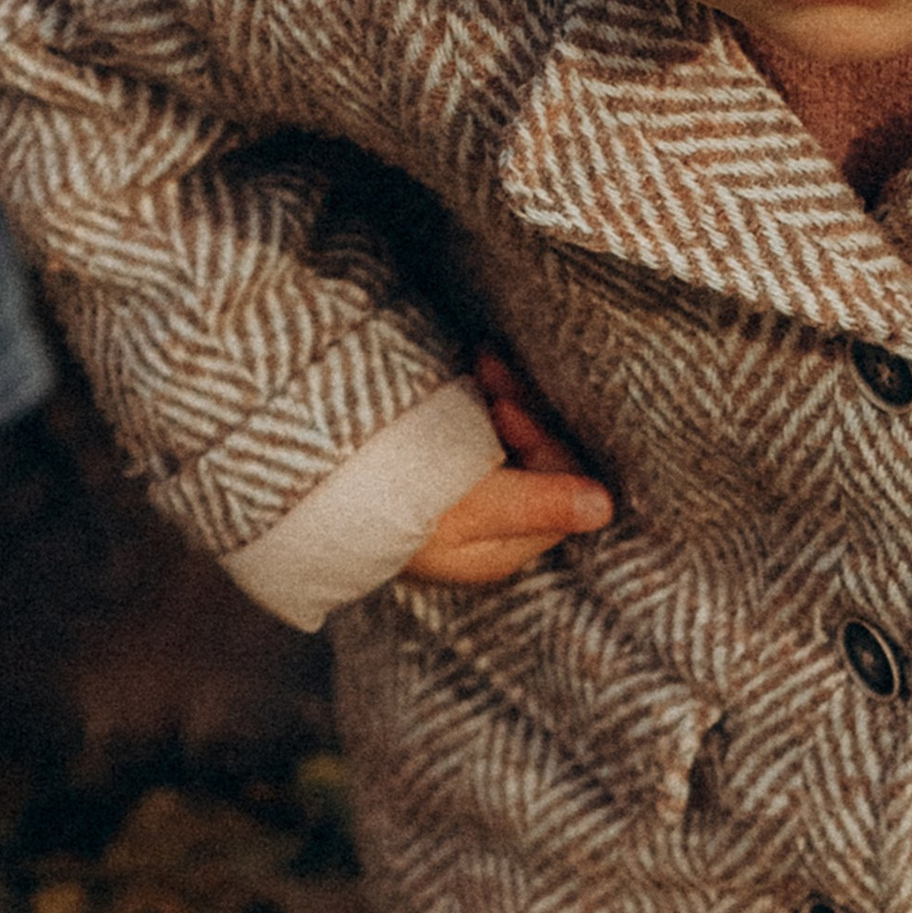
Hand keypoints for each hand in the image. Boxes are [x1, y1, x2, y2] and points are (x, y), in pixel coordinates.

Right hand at [402, 348, 615, 585]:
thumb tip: (606, 509)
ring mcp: (465, 506)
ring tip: (476, 362)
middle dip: (521, 411)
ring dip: (500, 400)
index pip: (560, 495)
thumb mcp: (474, 504)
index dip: (542, 442)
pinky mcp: (440, 481)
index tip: (504, 399)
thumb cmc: (391, 506)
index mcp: (501, 550)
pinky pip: (480, 439)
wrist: (305, 488)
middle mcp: (490, 532)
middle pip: (537, 465)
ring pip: (510, 446)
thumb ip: (540, 503)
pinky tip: (463, 374)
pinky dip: (476, 406)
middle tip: (490, 367)